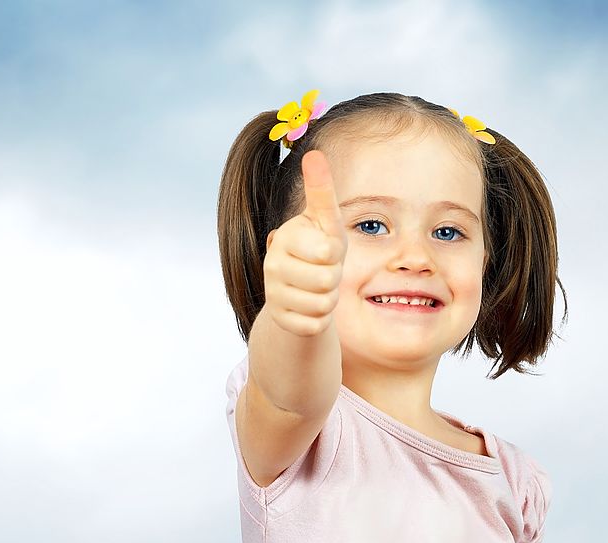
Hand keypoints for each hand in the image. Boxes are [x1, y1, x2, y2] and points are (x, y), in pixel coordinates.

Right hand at [263, 150, 347, 336]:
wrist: (296, 291)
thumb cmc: (318, 248)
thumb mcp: (324, 221)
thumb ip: (321, 190)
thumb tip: (314, 153)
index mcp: (285, 236)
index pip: (328, 250)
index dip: (334, 253)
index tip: (324, 249)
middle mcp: (273, 263)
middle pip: (328, 279)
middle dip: (335, 278)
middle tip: (324, 271)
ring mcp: (273, 292)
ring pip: (323, 304)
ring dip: (329, 299)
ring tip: (318, 288)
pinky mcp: (279, 319)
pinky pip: (316, 324)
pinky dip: (320, 319)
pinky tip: (309, 307)